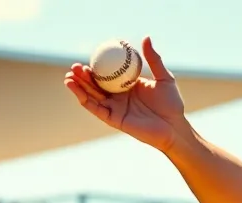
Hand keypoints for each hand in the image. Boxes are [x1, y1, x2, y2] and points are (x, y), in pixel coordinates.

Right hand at [64, 37, 187, 152]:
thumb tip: (146, 38)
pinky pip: (95, 108)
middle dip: (82, 77)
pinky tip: (75, 89)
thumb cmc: (172, 103)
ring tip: (68, 76)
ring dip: (79, 87)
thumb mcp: (164, 77)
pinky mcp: (113, 120)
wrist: (174, 126)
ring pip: (92, 97)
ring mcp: (115, 109)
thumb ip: (153, 59)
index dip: (97, 67)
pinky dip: (84, 99)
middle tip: (74, 66)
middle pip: (96, 86)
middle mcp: (118, 98)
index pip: (108, 75)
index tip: (89, 57)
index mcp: (127, 86)